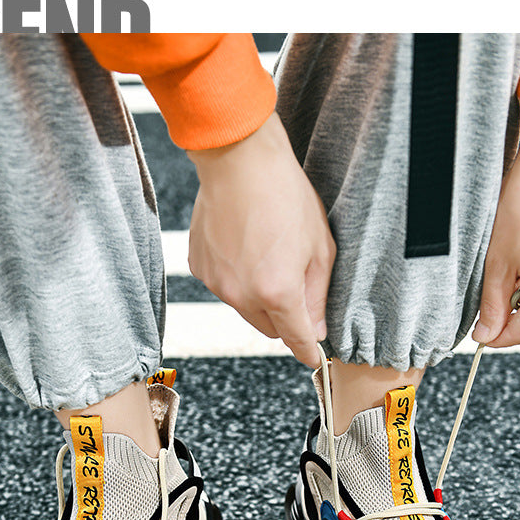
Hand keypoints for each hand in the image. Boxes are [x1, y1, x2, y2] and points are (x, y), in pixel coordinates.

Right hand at [187, 112, 335, 367]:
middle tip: (295, 286)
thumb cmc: (285, 195)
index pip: (296, 338)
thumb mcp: (319, 246)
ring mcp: (217, 283)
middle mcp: (242, 295)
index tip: (314, 359)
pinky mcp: (200, 267)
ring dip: (259, 295)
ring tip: (267, 253)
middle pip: (269, 329)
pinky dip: (237, 277)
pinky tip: (244, 245)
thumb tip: (316, 328)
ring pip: (245, 308)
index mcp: (278, 291)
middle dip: (285, 318)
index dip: (308, 351)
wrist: (238, 160)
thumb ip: (318, 295)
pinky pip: (224, 286)